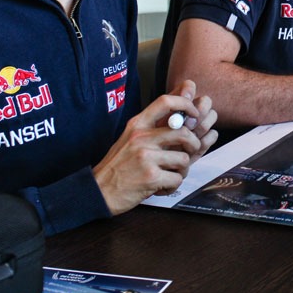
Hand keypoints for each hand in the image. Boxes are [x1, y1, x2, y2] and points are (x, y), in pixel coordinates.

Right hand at [92, 80, 215, 214]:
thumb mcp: (130, 139)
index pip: (165, 101)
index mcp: (137, 125)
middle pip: (183, 132)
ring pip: (184, 159)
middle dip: (194, 144)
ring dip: (182, 171)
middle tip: (189, 152)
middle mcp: (141, 137)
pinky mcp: (150, 177)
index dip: (186, 104)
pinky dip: (172, 186)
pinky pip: (177, 179)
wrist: (99, 191)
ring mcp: (146, 157)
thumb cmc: (118, 166)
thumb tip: (180, 116)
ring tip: (170, 175)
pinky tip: (161, 187)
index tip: (194, 114)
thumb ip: (151, 128)